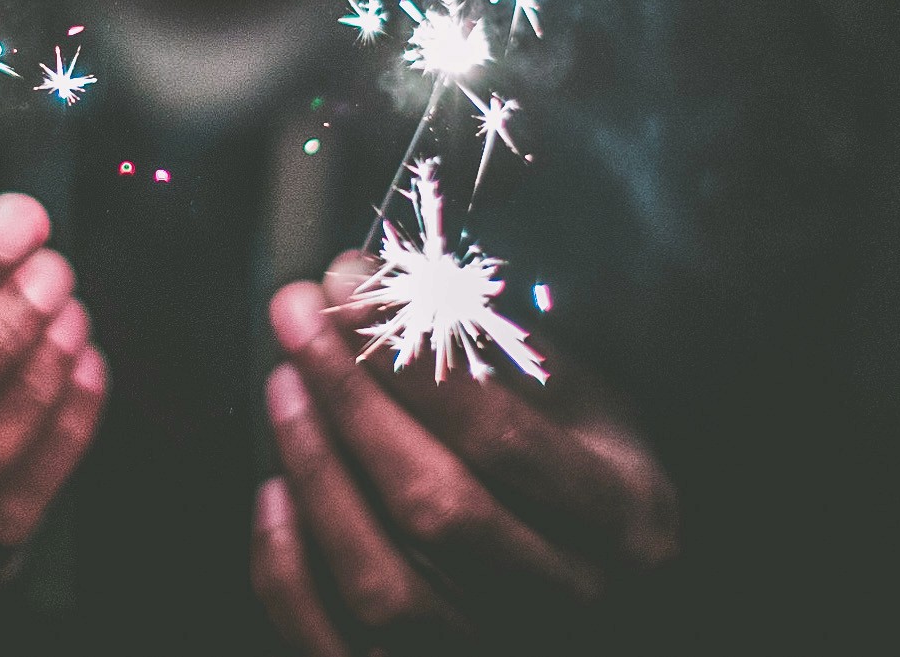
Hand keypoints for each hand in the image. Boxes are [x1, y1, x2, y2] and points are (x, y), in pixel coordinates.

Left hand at [251, 252, 677, 654]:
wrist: (609, 579)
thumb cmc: (589, 466)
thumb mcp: (582, 397)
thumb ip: (486, 343)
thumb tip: (366, 280)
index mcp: (626, 515)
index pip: (502, 438)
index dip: (413, 363)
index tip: (348, 289)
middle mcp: (574, 598)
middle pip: (438, 505)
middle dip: (352, 400)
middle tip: (296, 318)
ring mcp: (503, 649)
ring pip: (385, 583)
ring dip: (318, 474)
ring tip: (284, 387)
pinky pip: (337, 644)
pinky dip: (290, 572)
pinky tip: (274, 492)